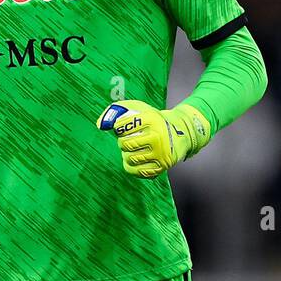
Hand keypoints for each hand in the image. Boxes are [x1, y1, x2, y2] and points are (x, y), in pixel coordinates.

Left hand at [96, 100, 210, 178]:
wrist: (180, 133)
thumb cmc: (153, 121)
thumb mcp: (138, 108)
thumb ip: (116, 111)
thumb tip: (100, 125)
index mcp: (151, 119)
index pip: (121, 126)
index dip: (118, 128)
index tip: (123, 128)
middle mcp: (158, 136)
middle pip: (125, 144)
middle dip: (122, 142)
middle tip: (128, 140)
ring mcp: (160, 153)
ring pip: (130, 158)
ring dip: (126, 154)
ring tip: (133, 149)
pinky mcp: (162, 166)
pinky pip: (136, 171)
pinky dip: (131, 166)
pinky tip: (134, 160)